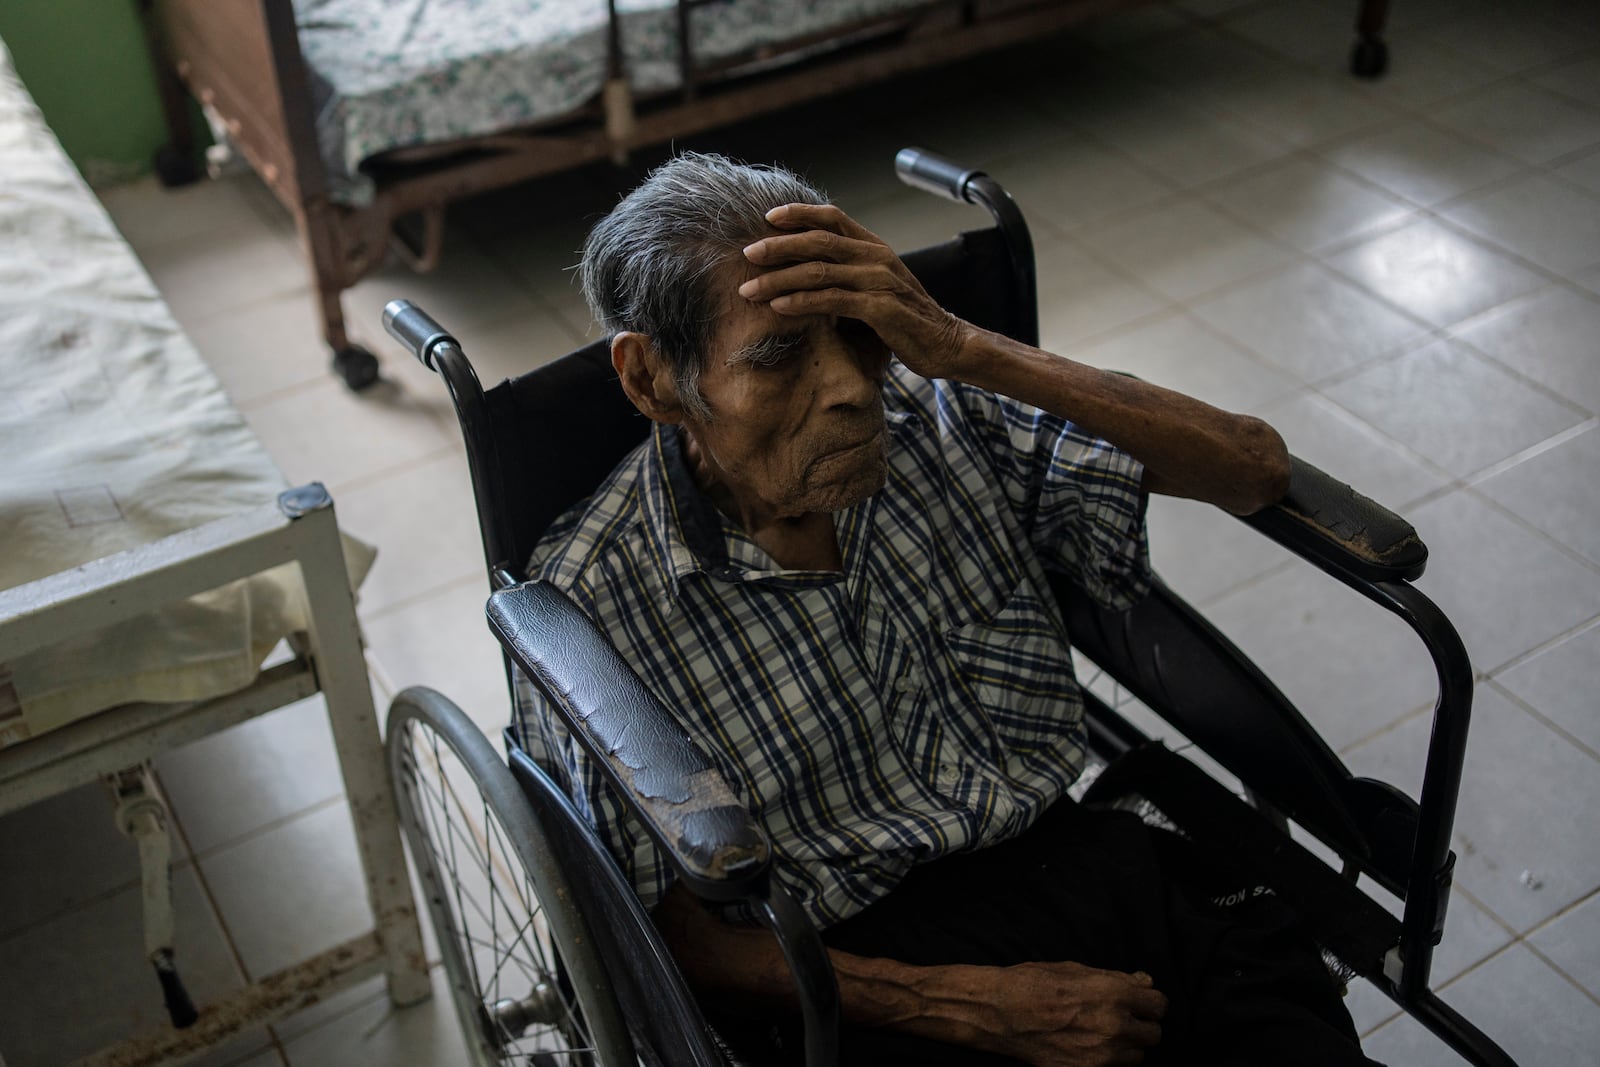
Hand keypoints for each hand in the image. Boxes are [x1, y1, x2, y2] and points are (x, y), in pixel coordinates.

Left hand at [739, 203, 970, 380]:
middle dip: (778, 246)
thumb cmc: (905, 318)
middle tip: (747, 254)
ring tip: (750, 290)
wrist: (945, 343)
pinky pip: (832, 300)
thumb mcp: (876, 286)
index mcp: (874, 246)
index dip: (799, 213)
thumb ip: (847, 274)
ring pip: (818, 271)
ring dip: (779, 280)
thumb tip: (805, 272)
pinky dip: (801, 302)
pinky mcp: (880, 308)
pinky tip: (779, 307)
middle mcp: (876, 257)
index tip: (768, 218)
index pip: (832, 218)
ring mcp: (878, 281)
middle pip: (818, 241)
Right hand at [921, 960, 1167, 1066]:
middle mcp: (1115, 1026)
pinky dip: (1107, 1061)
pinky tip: (1089, 1047)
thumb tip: (1145, 982)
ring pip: (1137, 1057)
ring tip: (1102, 1034)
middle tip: (1122, 1019)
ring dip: (1126, 1046)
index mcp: (1115, 994)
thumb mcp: (1077, 970)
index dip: (1149, 1003)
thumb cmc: (1034, 983)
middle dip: (1140, 1025)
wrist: (999, 1012)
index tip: (1139, 1003)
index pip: (1159, 1005)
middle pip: (1154, 1035)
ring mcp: (1102, 1055)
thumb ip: (1117, 979)